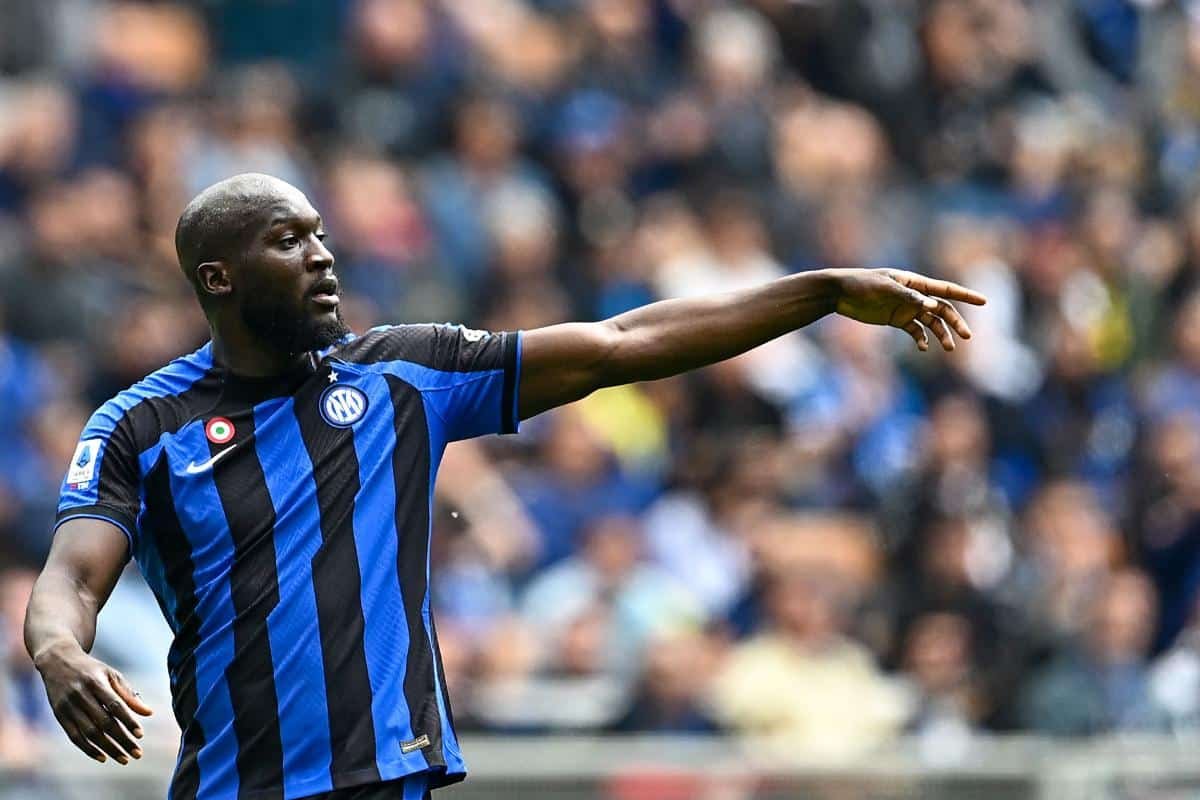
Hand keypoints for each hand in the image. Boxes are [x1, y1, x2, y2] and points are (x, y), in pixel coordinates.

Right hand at [34, 641, 152, 764]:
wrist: (57, 661)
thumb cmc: (91, 669)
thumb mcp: (111, 675)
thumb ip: (128, 694)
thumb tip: (148, 713)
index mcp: (96, 682)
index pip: (115, 705)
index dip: (128, 721)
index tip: (140, 735)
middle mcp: (80, 695)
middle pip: (103, 722)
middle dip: (121, 740)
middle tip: (137, 753)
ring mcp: (68, 706)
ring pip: (89, 733)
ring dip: (108, 748)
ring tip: (124, 758)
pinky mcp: (59, 715)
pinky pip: (74, 736)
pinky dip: (88, 749)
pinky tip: (103, 757)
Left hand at [830, 268, 986, 350]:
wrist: (840, 293)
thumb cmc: (862, 285)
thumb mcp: (885, 289)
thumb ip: (909, 297)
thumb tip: (932, 306)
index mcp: (915, 283)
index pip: (945, 289)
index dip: (965, 295)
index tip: (984, 301)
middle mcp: (915, 296)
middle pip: (943, 310)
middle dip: (956, 322)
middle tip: (967, 336)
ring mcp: (907, 308)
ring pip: (931, 323)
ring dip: (942, 335)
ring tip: (949, 348)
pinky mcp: (897, 319)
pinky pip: (915, 331)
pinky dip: (921, 339)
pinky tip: (922, 348)